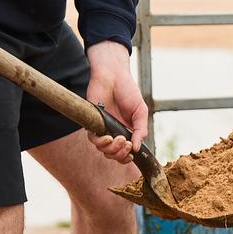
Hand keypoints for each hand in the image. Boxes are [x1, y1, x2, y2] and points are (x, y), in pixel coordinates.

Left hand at [85, 41, 148, 163]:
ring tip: (120, 139)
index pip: (125, 152)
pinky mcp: (91, 123)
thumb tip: (138, 148)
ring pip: (103, 150)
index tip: (132, 155)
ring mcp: (102, 129)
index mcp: (126, 131)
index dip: (127, 157)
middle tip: (127, 145)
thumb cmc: (128, 92)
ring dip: (112, 149)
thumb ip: (141, 130)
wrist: (113, 76)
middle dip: (120, 155)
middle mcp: (113, 132)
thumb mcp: (141, 112)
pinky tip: (108, 137)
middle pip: (114, 154)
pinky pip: (93, 139)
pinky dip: (101, 142)